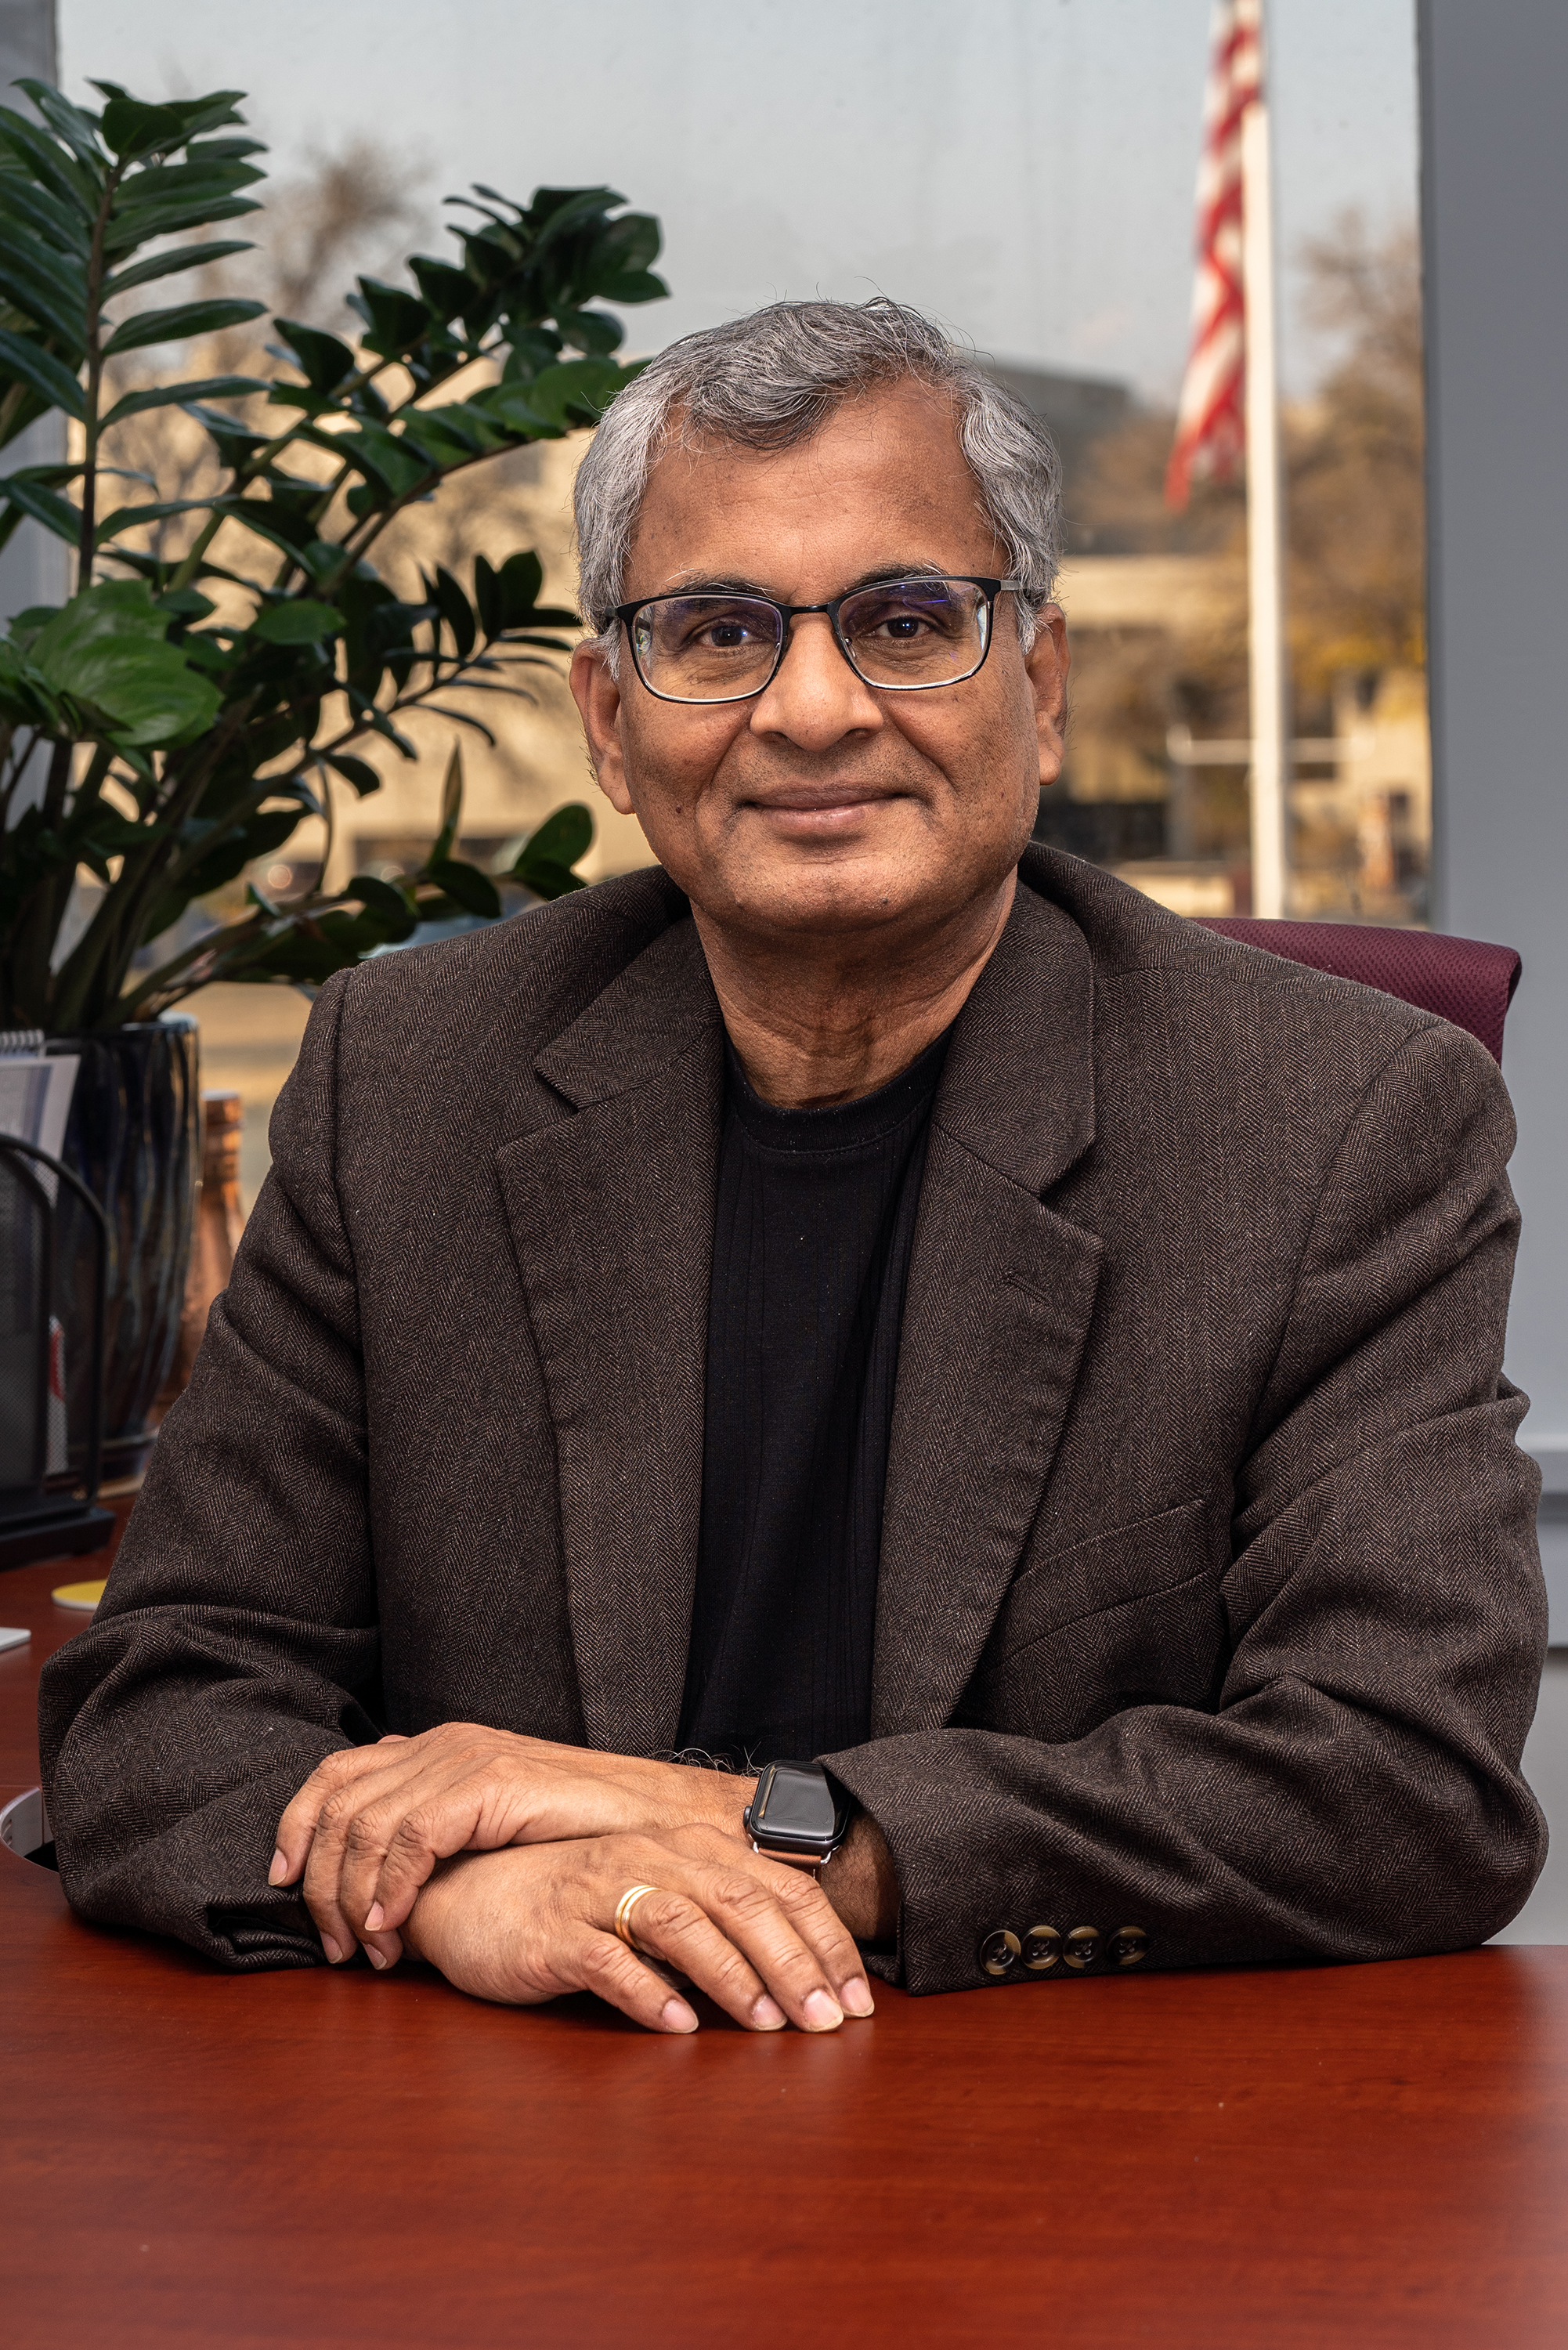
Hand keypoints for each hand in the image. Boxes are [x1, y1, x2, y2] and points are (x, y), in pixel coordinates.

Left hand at [270, 1726, 753, 1966]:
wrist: (657, 1821)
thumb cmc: (580, 1836)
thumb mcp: (493, 1829)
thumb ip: (439, 1835)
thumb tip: (381, 1881)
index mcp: (436, 1746)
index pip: (334, 1774)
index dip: (296, 1826)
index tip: (281, 1883)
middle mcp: (441, 1742)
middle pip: (336, 1801)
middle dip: (316, 1880)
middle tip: (333, 1945)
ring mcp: (466, 1757)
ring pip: (363, 1824)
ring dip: (349, 1895)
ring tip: (365, 1950)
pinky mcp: (489, 1783)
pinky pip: (409, 1837)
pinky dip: (388, 1886)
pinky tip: (390, 1926)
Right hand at [400, 1829, 876, 2033]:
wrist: (466, 1896)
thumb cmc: (570, 1905)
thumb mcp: (651, 1902)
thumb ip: (714, 1924)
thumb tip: (794, 1976)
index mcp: (684, 1848)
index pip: (774, 1887)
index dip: (824, 1941)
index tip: (859, 1999)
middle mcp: (649, 1857)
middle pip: (739, 1903)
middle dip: (793, 1964)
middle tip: (828, 2021)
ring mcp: (598, 1890)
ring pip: (681, 1922)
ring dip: (731, 1975)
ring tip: (765, 2026)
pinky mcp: (554, 1931)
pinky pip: (607, 1959)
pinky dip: (648, 1992)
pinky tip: (678, 2025)